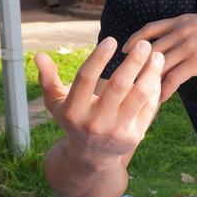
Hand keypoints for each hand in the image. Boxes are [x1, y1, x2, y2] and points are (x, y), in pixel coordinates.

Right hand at [35, 37, 162, 166]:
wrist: (91, 156)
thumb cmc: (74, 120)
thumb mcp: (57, 104)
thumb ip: (48, 79)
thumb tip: (39, 55)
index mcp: (74, 110)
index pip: (86, 79)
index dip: (99, 58)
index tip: (112, 39)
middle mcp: (95, 122)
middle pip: (118, 85)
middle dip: (133, 62)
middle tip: (144, 44)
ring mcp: (116, 130)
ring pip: (139, 95)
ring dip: (150, 73)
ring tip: (157, 56)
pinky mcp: (134, 136)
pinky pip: (148, 107)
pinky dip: (154, 88)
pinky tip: (156, 73)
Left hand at [124, 14, 196, 101]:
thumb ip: (187, 28)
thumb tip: (176, 35)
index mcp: (182, 21)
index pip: (150, 28)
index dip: (134, 39)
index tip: (124, 49)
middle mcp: (181, 32)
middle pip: (149, 48)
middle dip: (135, 62)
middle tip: (125, 75)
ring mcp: (188, 47)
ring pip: (159, 65)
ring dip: (147, 79)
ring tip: (138, 92)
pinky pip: (174, 78)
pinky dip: (164, 90)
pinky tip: (160, 99)